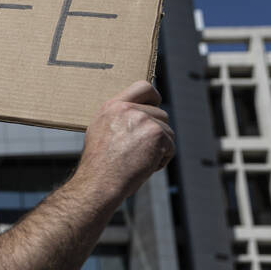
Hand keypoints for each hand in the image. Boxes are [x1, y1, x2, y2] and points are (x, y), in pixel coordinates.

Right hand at [75, 81, 174, 203]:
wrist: (99, 182)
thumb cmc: (99, 165)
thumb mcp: (100, 132)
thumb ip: (119, 119)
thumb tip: (142, 115)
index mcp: (111, 106)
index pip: (142, 86)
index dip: (154, 97)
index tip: (154, 107)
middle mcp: (127, 109)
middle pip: (160, 114)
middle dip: (156, 133)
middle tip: (139, 150)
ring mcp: (143, 119)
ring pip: (167, 131)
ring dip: (159, 148)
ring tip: (138, 160)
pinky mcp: (157, 133)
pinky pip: (170, 146)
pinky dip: (161, 160)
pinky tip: (144, 166)